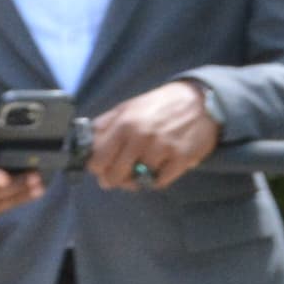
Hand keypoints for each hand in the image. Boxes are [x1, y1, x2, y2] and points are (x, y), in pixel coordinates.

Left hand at [86, 79, 221, 191]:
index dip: (96, 168)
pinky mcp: (181, 159)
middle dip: (114, 179)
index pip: (97, 160)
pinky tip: (158, 169)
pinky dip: (156, 180)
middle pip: (114, 175)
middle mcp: (140, 138)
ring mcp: (162, 149)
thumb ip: (104, 125)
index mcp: (123, 124)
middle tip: (120, 175)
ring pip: (137, 181)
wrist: (200, 101)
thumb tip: (84, 143)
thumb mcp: (127, 107)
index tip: (101, 168)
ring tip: (140, 170)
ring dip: (137, 179)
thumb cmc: (159, 105)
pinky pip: (159, 182)